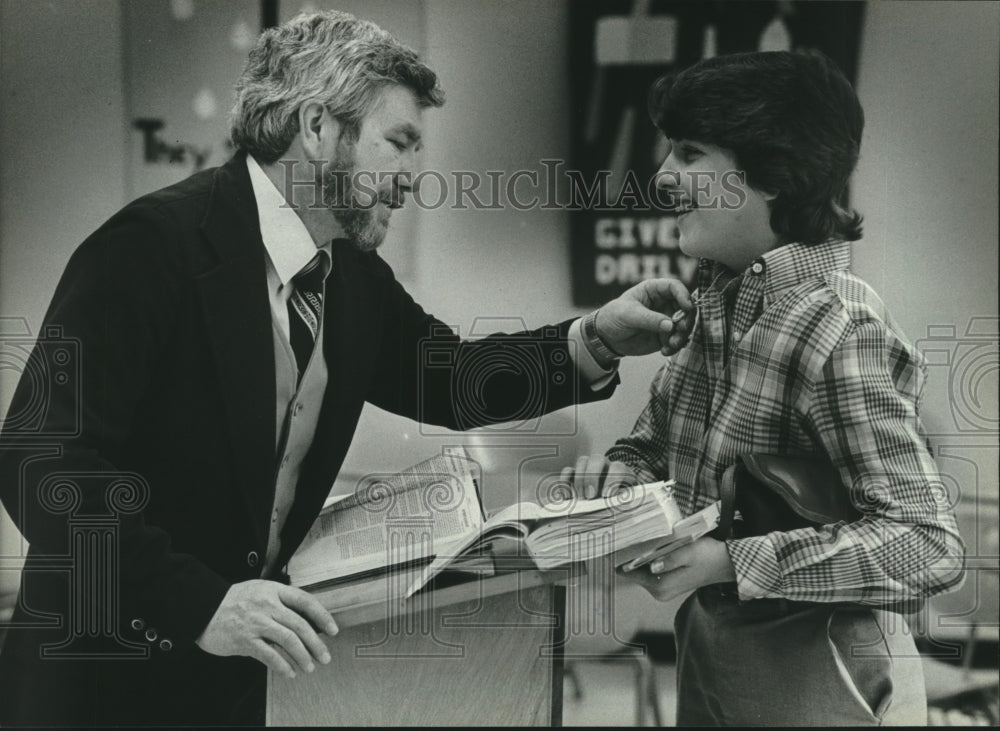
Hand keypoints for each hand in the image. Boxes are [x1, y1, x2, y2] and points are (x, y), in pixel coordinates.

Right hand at [196, 580, 338, 678]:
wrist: (203, 608)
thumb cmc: (234, 601)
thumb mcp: (260, 591)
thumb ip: (281, 602)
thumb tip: (307, 620)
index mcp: (274, 590)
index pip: (306, 601)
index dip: (323, 616)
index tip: (333, 630)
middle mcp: (267, 605)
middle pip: (300, 625)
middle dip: (316, 644)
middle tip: (325, 656)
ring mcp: (255, 622)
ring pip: (288, 640)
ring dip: (303, 656)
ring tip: (309, 667)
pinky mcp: (244, 640)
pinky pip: (269, 655)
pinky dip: (282, 665)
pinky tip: (289, 672)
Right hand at [559, 455, 638, 498]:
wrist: (618, 496)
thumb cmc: (623, 501)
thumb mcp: (627, 502)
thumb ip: (622, 504)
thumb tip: (615, 511)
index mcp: (621, 471)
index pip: (618, 468)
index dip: (612, 479)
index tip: (607, 495)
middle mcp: (605, 465)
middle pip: (597, 459)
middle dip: (591, 477)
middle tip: (590, 496)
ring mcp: (590, 468)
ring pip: (582, 461)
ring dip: (579, 479)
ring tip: (580, 498)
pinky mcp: (577, 474)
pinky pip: (568, 471)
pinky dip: (565, 482)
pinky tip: (566, 497)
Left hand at [594, 278, 694, 356]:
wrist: (607, 337)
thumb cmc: (614, 317)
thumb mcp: (629, 315)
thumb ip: (650, 319)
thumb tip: (670, 325)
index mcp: (654, 290)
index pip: (675, 287)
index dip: (684, 295)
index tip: (687, 307)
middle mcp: (664, 303)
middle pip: (686, 307)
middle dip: (686, 319)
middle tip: (680, 330)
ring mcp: (666, 320)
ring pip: (684, 325)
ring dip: (681, 335)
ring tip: (670, 345)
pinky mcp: (666, 335)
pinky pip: (678, 340)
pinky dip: (675, 346)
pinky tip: (664, 351)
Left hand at [618, 536, 735, 602]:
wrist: (727, 564)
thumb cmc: (709, 557)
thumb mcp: (689, 553)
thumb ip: (669, 560)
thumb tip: (651, 565)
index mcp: (661, 585)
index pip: (628, 573)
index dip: (617, 557)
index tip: (608, 542)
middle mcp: (658, 591)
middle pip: (632, 570)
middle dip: (627, 554)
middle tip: (619, 533)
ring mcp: (661, 589)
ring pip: (639, 569)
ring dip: (636, 554)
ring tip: (631, 536)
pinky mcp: (666, 583)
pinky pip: (648, 570)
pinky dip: (645, 558)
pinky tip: (646, 545)